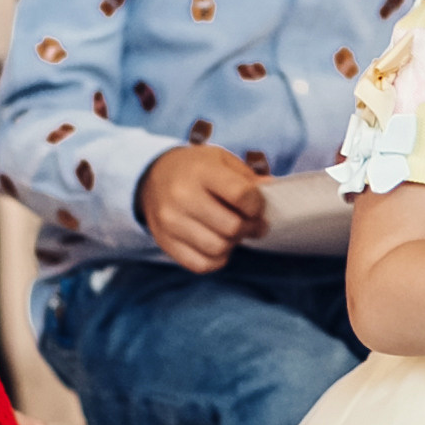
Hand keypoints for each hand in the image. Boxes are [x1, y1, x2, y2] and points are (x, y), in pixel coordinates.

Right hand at [138, 144, 266, 273]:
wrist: (153, 178)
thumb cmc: (196, 168)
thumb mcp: (222, 160)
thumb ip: (247, 177)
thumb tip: (271, 190)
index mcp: (201, 171)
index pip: (242, 195)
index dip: (257, 205)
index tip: (256, 205)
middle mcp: (182, 196)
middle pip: (232, 227)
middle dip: (250, 227)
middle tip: (252, 223)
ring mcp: (170, 222)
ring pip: (218, 249)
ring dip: (234, 244)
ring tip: (234, 232)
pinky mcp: (165, 243)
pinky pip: (201, 264)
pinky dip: (217, 259)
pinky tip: (218, 244)